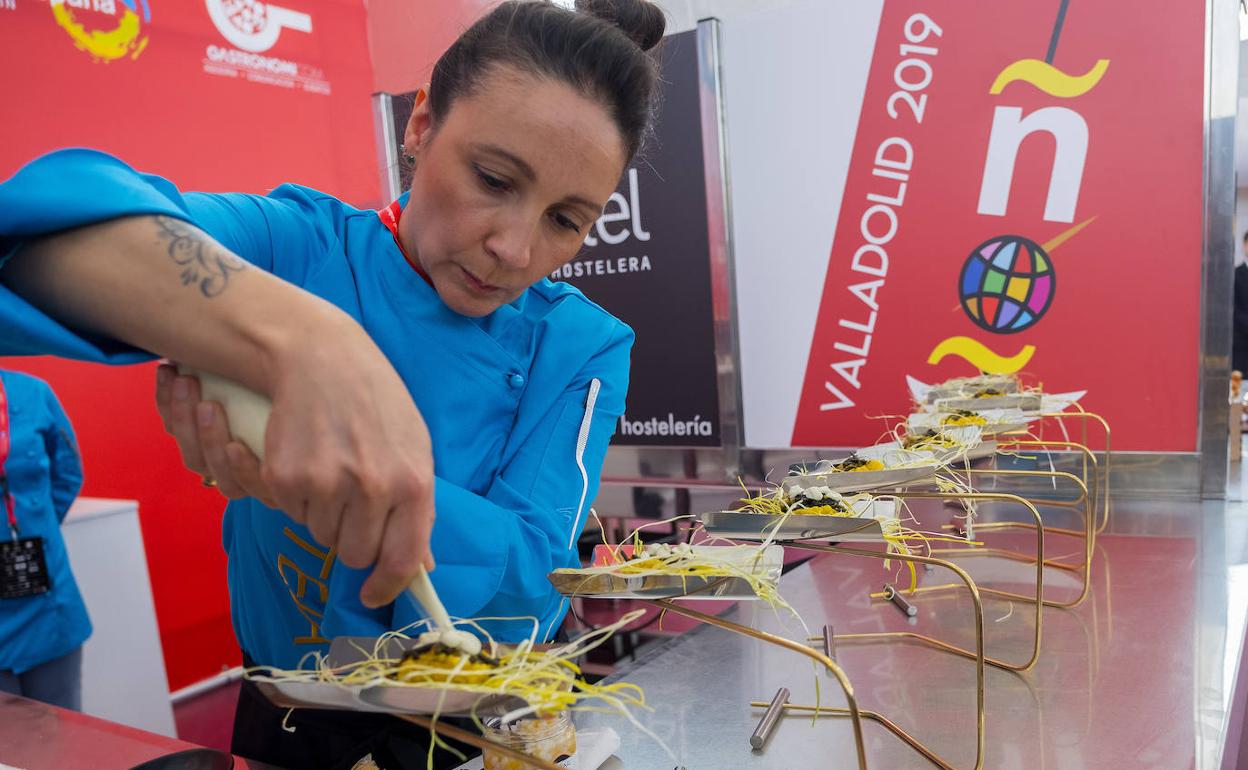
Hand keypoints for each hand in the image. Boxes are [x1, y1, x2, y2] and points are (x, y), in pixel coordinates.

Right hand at [154, 317, 436, 607]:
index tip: (372, 593)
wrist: (322, 358)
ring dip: (324, 516)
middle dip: (352, 539)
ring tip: (333, 471)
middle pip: (354, 554)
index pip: (401, 559)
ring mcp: (326, 484)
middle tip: (352, 503)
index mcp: (413, 483)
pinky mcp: (285, 477)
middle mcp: (372, 487)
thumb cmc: (376, 403)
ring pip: (320, 535)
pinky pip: (290, 513)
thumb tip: (422, 569)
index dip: (386, 585)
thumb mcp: (415, 448)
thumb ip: (419, 509)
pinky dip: (298, 498)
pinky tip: (309, 460)